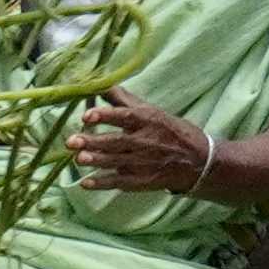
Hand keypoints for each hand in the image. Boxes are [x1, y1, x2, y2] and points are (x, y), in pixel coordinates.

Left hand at [68, 94, 212, 194]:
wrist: (197, 160)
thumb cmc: (168, 130)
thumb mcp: (151, 111)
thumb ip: (124, 100)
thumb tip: (100, 84)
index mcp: (147, 121)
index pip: (125, 116)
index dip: (105, 115)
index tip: (87, 116)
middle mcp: (144, 141)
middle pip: (116, 142)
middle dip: (93, 142)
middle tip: (71, 141)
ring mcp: (142, 163)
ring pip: (115, 162)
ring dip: (96, 161)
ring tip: (78, 158)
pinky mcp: (141, 180)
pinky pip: (119, 182)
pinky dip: (102, 183)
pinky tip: (85, 183)